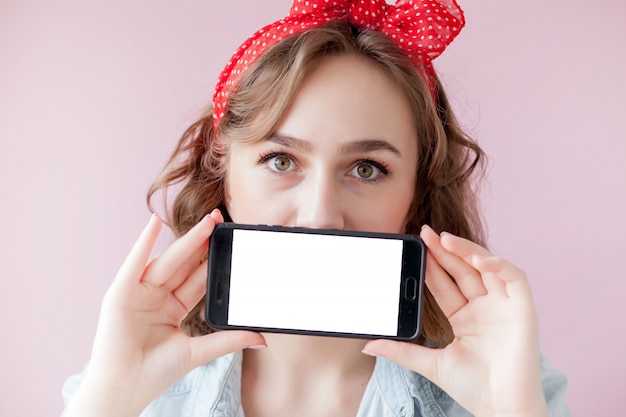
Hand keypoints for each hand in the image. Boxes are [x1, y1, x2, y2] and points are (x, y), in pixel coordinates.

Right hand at [65, 211, 265, 416]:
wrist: (126, 389)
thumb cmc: (155, 373)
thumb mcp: (199, 352)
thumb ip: (228, 340)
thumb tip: (261, 339)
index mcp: (172, 308)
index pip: (197, 279)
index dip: (213, 261)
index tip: (230, 243)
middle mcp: (156, 297)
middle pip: (184, 265)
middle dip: (203, 243)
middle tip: (220, 220)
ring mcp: (138, 293)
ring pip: (167, 261)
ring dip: (185, 240)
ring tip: (206, 222)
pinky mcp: (120, 293)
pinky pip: (134, 263)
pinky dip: (143, 242)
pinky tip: (154, 222)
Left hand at [363, 226, 548, 416]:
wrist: (500, 407)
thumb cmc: (472, 388)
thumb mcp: (430, 364)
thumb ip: (401, 351)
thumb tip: (368, 346)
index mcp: (465, 318)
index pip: (444, 284)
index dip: (431, 265)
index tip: (415, 247)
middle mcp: (485, 307)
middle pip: (463, 270)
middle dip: (444, 251)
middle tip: (425, 233)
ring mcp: (504, 306)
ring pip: (486, 267)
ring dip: (467, 251)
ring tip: (444, 240)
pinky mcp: (523, 308)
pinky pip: (513, 277)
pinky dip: (497, 264)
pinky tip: (478, 259)